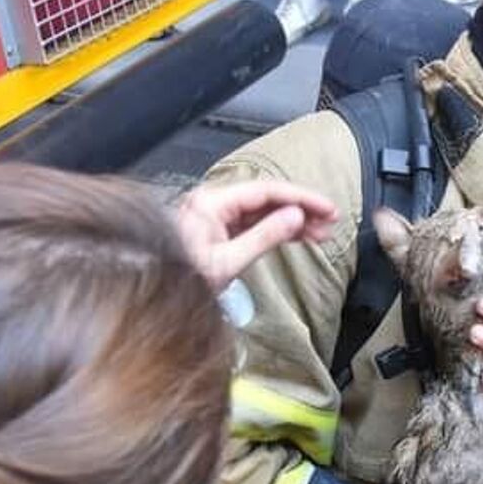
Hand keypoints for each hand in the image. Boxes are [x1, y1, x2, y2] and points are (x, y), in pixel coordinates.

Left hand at [175, 181, 337, 289]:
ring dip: (293, 221)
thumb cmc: (178, 279)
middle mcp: (214, 203)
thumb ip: (263, 236)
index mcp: (212, 202)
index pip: (267, 191)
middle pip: (268, 198)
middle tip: (330, 220)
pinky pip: (254, 224)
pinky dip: (277, 230)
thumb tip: (294, 217)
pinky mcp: (219, 232)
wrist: (152, 292)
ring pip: (264, 212)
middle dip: (301, 209)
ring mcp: (216, 217)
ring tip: (321, 232)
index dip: (301, 198)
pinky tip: (298, 235)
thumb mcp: (227, 261)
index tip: (325, 207)